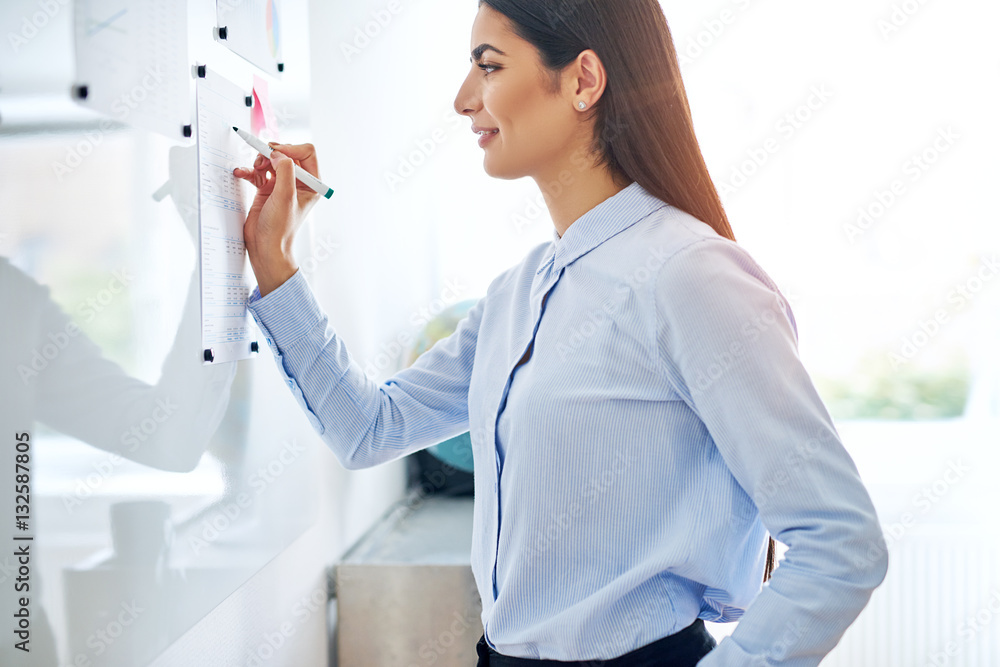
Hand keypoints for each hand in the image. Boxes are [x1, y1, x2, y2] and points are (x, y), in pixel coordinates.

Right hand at [233, 142, 321, 296]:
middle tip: (262, 161)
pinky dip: (249, 170)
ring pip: (271, 160)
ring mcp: (282, 185)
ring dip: (260, 160)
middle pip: (287, 153)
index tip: (276, 154)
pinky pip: (258, 172)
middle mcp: (299, 183)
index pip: (306, 152)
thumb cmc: (280, 229)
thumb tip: (278, 152)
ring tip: (254, 168)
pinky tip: (241, 173)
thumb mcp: (285, 196)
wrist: (265, 247)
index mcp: (311, 184)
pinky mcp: (267, 189)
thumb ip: (285, 171)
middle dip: (272, 153)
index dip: (290, 148)